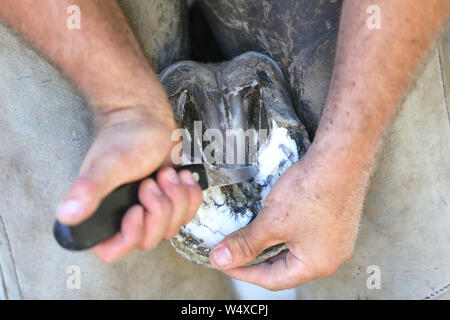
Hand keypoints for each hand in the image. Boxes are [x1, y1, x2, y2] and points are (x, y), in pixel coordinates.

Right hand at [56, 99, 201, 262]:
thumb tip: (66, 216)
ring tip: (165, 173)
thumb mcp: (107, 165)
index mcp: (104, 214)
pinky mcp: (170, 200)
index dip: (131, 235)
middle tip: (153, 181)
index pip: (113, 251)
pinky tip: (181, 175)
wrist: (147, 118)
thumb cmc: (124, 137)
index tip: (138, 209)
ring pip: (173, 226)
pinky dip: (190, 193)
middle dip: (159, 208)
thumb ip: (87, 190)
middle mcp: (126, 216)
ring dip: (176, 197)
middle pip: (151, 239)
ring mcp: (151, 210)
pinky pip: (188, 212)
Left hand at [208, 148, 366, 289]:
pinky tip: (272, 221)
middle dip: (256, 259)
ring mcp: (336, 239)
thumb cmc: (313, 190)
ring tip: (249, 235)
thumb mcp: (272, 222)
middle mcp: (330, 257)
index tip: (224, 262)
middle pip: (284, 267)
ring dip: (270, 245)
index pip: (272, 280)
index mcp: (316, 265)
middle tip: (233, 249)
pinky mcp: (335, 222)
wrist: (340, 157)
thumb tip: (222, 258)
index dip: (243, 273)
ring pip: (294, 250)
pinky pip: (305, 236)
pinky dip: (284, 233)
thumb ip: (246, 243)